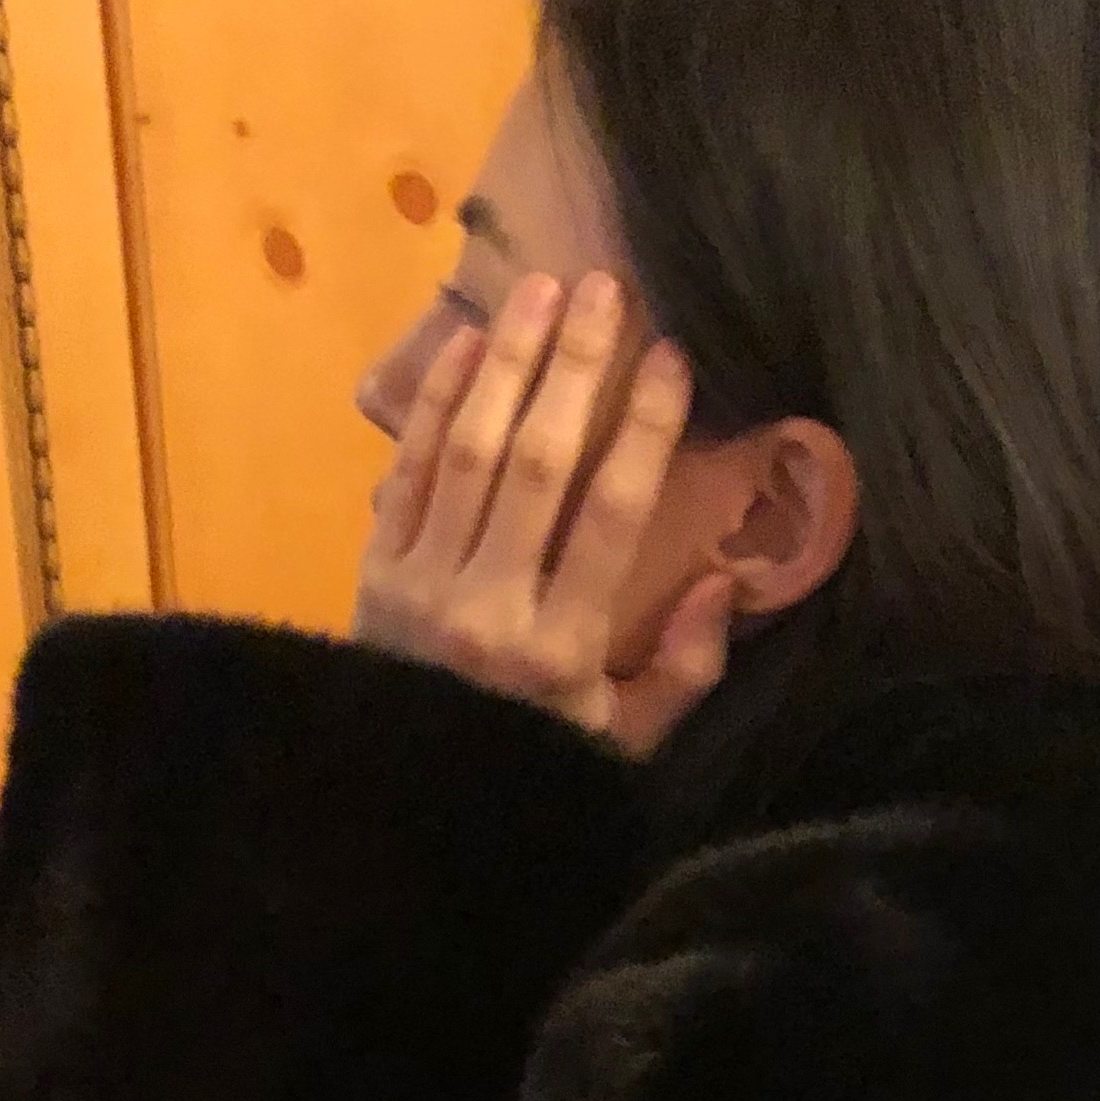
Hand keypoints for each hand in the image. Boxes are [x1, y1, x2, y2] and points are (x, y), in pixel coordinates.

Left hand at [353, 270, 737, 757]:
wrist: (406, 810)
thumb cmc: (531, 770)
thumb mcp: (621, 747)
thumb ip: (681, 674)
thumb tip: (725, 585)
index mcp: (561, 651)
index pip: (611, 518)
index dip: (643, 431)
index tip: (671, 359)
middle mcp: (489, 608)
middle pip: (536, 463)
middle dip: (574, 368)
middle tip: (606, 289)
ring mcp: (422, 585)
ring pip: (468, 453)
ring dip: (506, 363)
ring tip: (541, 289)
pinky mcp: (374, 573)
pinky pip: (407, 471)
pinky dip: (434, 404)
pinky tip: (466, 343)